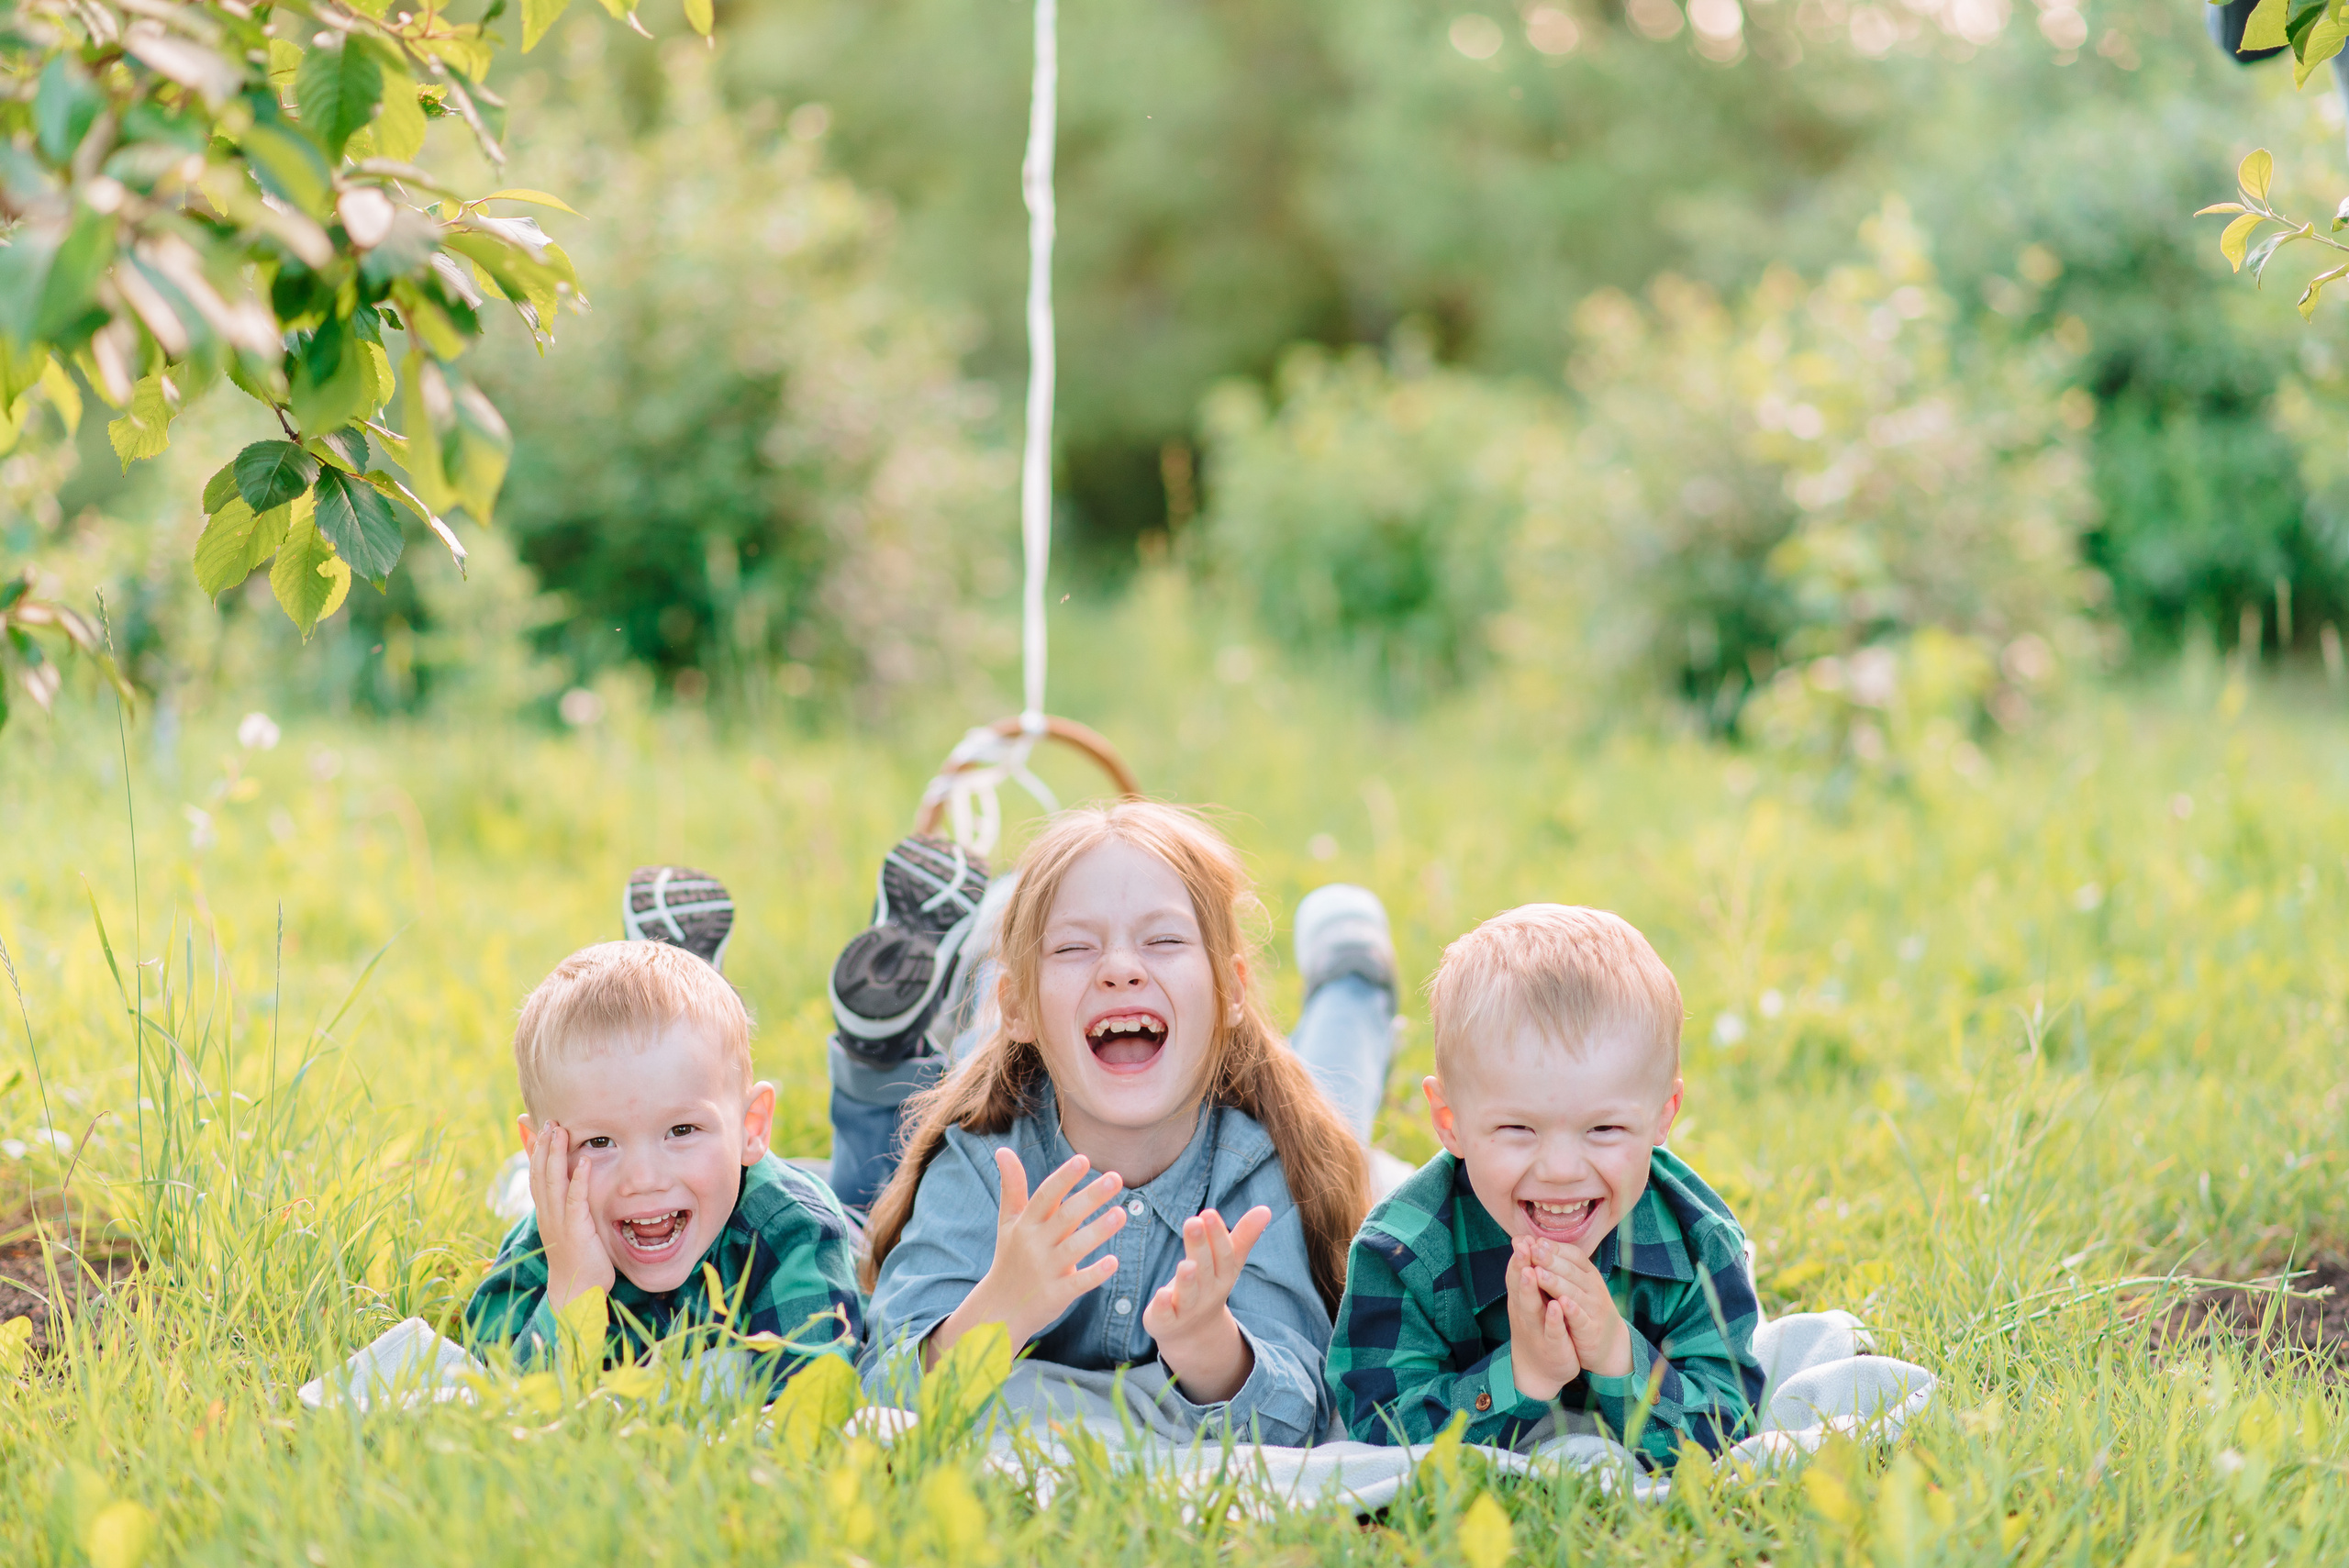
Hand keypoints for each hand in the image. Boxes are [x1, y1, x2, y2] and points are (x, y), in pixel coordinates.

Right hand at [527, 1121, 615, 1310]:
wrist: (576, 1291)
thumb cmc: (577, 1258)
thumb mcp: (569, 1226)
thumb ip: (569, 1203)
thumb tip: (572, 1182)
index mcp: (545, 1212)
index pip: (535, 1174)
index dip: (534, 1149)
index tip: (535, 1124)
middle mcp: (547, 1214)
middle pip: (540, 1173)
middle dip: (543, 1145)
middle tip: (547, 1119)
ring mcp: (559, 1222)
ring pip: (553, 1181)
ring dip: (555, 1154)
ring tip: (560, 1130)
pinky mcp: (575, 1230)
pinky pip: (576, 1200)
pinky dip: (579, 1179)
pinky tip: (584, 1161)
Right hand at [928, 1149, 1126, 1364]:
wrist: (998, 1308)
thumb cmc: (1010, 1257)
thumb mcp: (1008, 1222)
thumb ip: (1012, 1187)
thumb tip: (1003, 1149)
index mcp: (1025, 1224)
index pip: (1044, 1196)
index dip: (1063, 1178)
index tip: (1083, 1159)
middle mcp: (1035, 1244)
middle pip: (1065, 1217)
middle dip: (1090, 1197)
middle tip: (1116, 1178)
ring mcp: (1045, 1270)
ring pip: (1074, 1247)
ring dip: (1098, 1230)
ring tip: (1122, 1213)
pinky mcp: (1056, 1294)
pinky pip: (1078, 1282)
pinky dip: (1095, 1273)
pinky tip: (1114, 1261)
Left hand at [1143, 1204, 1270, 1403]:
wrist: (1193, 1333)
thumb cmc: (1209, 1284)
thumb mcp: (1227, 1263)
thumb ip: (1243, 1236)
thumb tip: (1266, 1209)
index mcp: (1222, 1275)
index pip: (1223, 1254)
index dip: (1217, 1234)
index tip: (1208, 1213)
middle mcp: (1207, 1292)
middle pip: (1205, 1268)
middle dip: (1200, 1245)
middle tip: (1193, 1222)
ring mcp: (1186, 1309)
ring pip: (1188, 1294)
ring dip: (1186, 1279)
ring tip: (1185, 1263)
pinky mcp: (1165, 1321)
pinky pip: (1165, 1316)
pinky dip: (1163, 1306)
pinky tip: (1160, 1294)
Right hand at [1505, 1240, 1578, 1401]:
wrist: (1538, 1371)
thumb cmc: (1535, 1329)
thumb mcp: (1528, 1302)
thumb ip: (1526, 1277)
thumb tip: (1522, 1243)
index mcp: (1520, 1300)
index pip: (1516, 1274)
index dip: (1518, 1257)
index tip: (1519, 1238)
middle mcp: (1524, 1312)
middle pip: (1520, 1286)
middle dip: (1521, 1266)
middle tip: (1521, 1247)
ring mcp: (1536, 1330)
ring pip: (1532, 1308)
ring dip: (1530, 1289)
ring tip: (1532, 1272)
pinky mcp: (1552, 1346)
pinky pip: (1552, 1331)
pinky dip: (1553, 1319)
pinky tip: (1556, 1306)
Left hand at [1525, 1239, 1632, 1377]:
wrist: (1609, 1343)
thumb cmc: (1584, 1308)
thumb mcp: (1573, 1284)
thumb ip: (1555, 1265)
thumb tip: (1531, 1242)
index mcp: (1588, 1274)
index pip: (1573, 1255)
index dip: (1555, 1248)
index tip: (1535, 1241)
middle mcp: (1593, 1288)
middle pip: (1571, 1271)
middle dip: (1550, 1260)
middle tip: (1532, 1251)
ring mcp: (1594, 1308)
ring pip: (1574, 1292)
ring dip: (1556, 1282)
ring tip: (1538, 1274)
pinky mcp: (1591, 1329)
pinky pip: (1581, 1318)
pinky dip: (1572, 1310)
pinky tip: (1560, 1303)